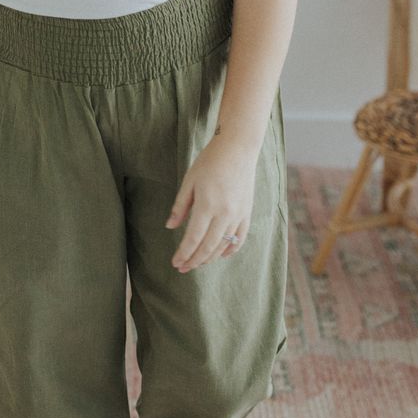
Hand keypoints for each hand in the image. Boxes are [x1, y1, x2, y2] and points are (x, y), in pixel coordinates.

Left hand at [166, 140, 258, 271]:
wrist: (238, 149)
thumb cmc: (210, 161)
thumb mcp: (189, 181)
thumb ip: (180, 206)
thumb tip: (170, 227)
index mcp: (207, 205)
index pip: (193, 238)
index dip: (183, 254)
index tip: (175, 262)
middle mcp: (224, 214)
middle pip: (208, 247)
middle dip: (194, 261)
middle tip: (182, 268)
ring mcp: (238, 215)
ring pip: (223, 245)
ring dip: (209, 258)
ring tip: (197, 263)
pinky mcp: (247, 213)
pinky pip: (240, 238)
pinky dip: (230, 249)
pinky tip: (221, 255)